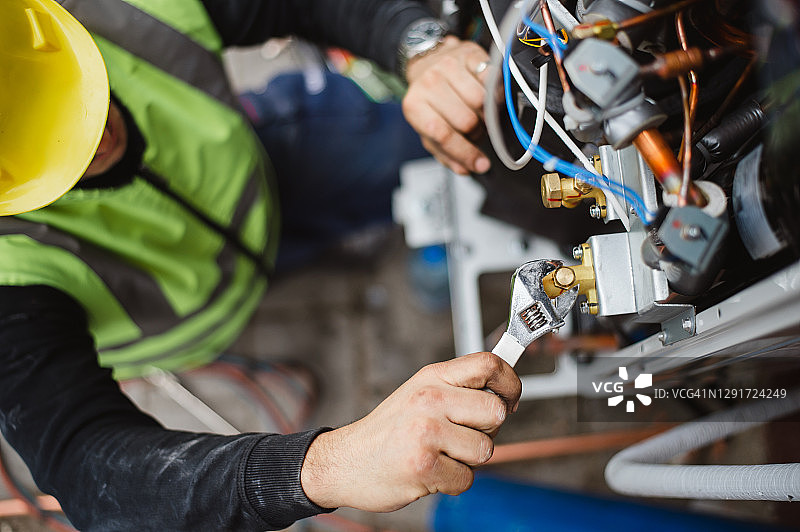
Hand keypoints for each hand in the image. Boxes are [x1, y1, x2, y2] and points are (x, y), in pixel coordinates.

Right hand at [300, 352, 520, 511]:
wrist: (344, 461)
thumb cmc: (389, 431)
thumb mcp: (419, 393)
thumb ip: (458, 389)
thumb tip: (505, 393)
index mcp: (432, 377)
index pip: (488, 364)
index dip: (511, 382)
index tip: (511, 398)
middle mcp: (430, 399)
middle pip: (496, 412)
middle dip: (488, 431)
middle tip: (462, 436)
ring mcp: (426, 432)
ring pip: (485, 450)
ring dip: (468, 460)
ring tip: (440, 454)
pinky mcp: (424, 465)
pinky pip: (467, 479)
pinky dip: (452, 482)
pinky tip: (430, 471)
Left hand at [402, 37, 490, 175]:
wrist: (429, 61)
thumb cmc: (431, 100)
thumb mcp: (428, 128)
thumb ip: (445, 153)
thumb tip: (465, 169)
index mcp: (414, 106)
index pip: (443, 135)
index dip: (465, 152)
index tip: (481, 165)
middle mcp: (429, 83)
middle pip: (467, 121)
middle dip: (477, 131)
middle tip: (475, 129)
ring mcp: (448, 65)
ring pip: (481, 101)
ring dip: (487, 112)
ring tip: (479, 112)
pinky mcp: (468, 54)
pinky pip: (491, 79)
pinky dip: (495, 92)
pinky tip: (488, 95)